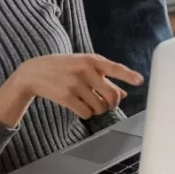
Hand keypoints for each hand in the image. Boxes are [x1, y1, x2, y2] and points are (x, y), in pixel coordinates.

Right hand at [12, 54, 143, 118]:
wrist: (34, 73)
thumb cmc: (63, 68)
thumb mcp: (83, 66)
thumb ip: (104, 78)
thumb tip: (123, 93)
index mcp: (91, 60)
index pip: (114, 67)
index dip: (128, 75)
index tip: (140, 81)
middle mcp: (84, 70)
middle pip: (111, 95)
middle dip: (113, 104)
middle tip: (108, 104)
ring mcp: (74, 83)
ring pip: (100, 107)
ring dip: (98, 109)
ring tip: (89, 102)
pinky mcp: (65, 96)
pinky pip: (87, 113)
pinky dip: (87, 113)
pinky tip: (79, 106)